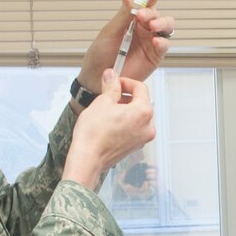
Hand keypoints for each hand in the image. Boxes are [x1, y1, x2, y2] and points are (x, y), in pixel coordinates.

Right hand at [64, 69, 155, 188]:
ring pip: (136, 116)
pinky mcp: (135, 147)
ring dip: (124, 110)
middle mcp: (148, 127)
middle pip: (140, 103)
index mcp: (144, 112)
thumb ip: (111, 86)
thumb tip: (112, 76)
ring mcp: (142, 139)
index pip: (141, 88)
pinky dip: (124, 122)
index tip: (115, 82)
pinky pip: (133, 128)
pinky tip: (109, 123)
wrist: (88, 159)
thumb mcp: (102, 102)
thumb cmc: (94, 134)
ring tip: (106, 110)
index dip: (126, 82)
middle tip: (109, 95)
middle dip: (125, 96)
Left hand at [77, 0, 174, 89]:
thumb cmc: (100, 54)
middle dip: (153, 12)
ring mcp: (150, 43)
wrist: (97, 78)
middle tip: (143, 15)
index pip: (145, 5)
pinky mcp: (154, 57)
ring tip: (152, 26)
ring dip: (162, 24)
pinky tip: (155, 40)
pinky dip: (162, 42)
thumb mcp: (110, 31)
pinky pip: (163, 47)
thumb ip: (123, 13)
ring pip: (166, 28)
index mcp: (132, 20)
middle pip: (158, 15)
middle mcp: (143, 30)